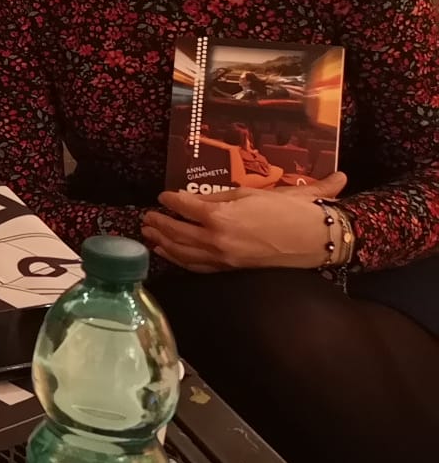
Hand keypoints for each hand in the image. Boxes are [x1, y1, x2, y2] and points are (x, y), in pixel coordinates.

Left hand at [144, 173, 346, 270]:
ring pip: (183, 252)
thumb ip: (220, 196)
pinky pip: (197, 266)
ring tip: (149, 235)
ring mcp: (222, 257)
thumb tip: (192, 197)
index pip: (184, 206)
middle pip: (177, 231)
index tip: (162, 196)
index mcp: (221, 215)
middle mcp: (216, 238)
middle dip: (159, 224)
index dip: (170, 200)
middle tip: (146, 217)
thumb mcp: (252, 193)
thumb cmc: (289, 210)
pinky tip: (169, 254)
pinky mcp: (231, 270)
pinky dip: (179, 259)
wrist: (317, 238)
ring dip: (163, 242)